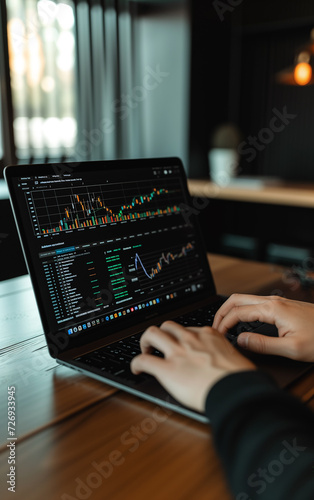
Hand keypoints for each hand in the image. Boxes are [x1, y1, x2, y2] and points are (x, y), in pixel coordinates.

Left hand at [130, 321, 255, 412]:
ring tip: (145, 351)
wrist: (237, 392)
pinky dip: (136, 363)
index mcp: (208, 335)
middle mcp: (191, 339)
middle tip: (158, 345)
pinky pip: (143, 360)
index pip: (189, 328)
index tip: (180, 344)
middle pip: (167, 326)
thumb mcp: (236, 357)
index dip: (181, 337)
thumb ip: (224, 355)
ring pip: (152, 333)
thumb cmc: (241, 380)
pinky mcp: (167, 369)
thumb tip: (223, 363)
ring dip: (145, 342)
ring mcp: (178, 353)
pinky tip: (136, 369)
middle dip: (160, 334)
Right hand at [213, 294, 313, 361]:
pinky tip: (243, 323)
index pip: (237, 312)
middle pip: (237, 299)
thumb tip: (240, 342)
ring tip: (224, 326)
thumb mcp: (291, 349)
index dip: (223, 324)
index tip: (217, 336)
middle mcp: (273, 301)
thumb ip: (262, 345)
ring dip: (232, 311)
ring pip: (246, 300)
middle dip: (221, 312)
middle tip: (213, 327)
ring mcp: (278, 302)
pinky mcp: (283, 306)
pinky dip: (243, 311)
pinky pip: (255, 304)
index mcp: (272, 309)